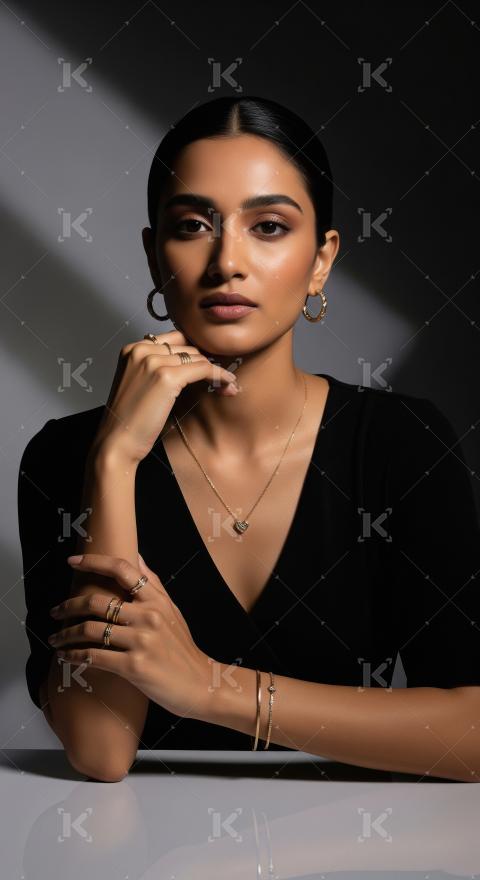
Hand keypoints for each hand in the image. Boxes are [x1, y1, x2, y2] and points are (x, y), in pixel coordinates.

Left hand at [48, 553, 214, 720]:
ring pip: (91, 630)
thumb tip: (137, 556)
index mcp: (157, 600)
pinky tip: (66, 656)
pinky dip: (75, 656)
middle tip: (55, 612)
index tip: (73, 561)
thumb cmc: (183, 649)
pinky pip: (95, 657)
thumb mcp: (172, 610)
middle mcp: (149, 616)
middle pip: (97, 601)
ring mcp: (142, 641)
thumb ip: (153, 583)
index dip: (94, 561)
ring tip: (56, 639)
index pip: (122, 569)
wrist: (201, 684)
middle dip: (69, 606)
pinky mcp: (134, 666)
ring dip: (66, 635)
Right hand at [93, 328, 238, 463]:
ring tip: (227, 386)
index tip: (209, 366)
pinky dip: (219, 376)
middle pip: (188, 347)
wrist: (117, 442)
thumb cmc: (129, 419)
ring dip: (215, 371)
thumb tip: (193, 360)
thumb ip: (156, 367)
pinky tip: (228, 384)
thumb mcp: (139, 383)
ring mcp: (153, 362)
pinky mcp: (166, 377)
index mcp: (132, 348)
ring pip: (198, 357)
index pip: (175, 339)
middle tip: (222, 379)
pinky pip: (203, 369)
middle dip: (207, 362)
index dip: (195, 352)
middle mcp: (141, 349)